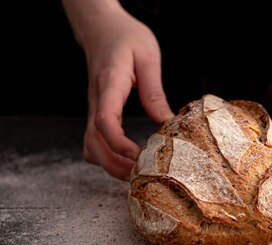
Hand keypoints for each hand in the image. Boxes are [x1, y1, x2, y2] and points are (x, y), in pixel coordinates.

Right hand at [62, 1, 173, 179]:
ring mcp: (93, 108)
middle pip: (93, 142)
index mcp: (109, 85)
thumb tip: (167, 123)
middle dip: (114, 164)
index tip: (137, 155)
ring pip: (90, 146)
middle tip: (141, 175)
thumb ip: (155, 92)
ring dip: (109, 164)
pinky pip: (94, 141)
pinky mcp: (97, 112)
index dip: (118, 143)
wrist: (101, 27)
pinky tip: (126, 161)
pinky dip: (106, 157)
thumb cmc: (125, 37)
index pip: (104, 120)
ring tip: (136, 173)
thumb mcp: (148, 58)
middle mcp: (96, 100)